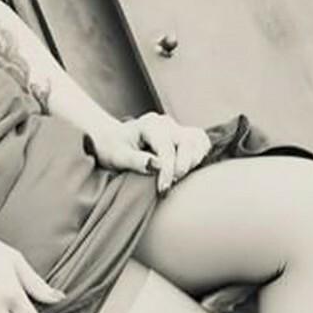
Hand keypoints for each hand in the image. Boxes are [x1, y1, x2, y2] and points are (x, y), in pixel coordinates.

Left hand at [86, 112, 211, 194]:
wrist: (111, 139)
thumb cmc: (112, 148)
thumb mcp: (117, 156)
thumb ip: (136, 161)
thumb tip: (157, 165)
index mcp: (150, 124)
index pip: (167, 147)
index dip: (167, 170)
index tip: (163, 189)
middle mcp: (166, 123)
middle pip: (188, 142)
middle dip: (183, 166)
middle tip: (170, 185)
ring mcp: (176, 127)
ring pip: (198, 141)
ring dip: (193, 162)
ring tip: (177, 178)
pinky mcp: (182, 135)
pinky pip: (200, 142)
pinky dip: (199, 156)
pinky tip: (187, 170)